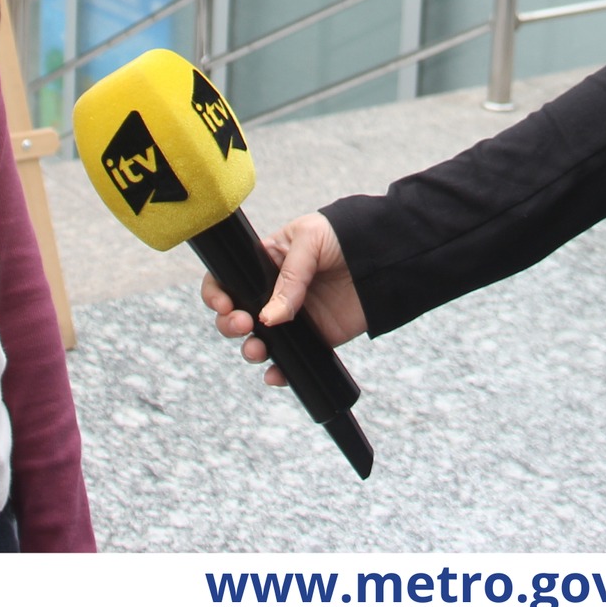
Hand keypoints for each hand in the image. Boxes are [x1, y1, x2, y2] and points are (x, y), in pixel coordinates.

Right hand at [199, 211, 365, 387]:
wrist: (387, 254)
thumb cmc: (345, 234)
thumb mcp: (310, 240)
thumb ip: (289, 278)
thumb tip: (269, 318)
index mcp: (267, 261)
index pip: (229, 279)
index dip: (218, 293)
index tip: (225, 305)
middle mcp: (274, 291)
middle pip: (237, 314)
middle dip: (230, 324)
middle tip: (243, 324)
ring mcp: (293, 316)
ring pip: (258, 340)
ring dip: (250, 349)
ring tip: (259, 348)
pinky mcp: (315, 336)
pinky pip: (290, 358)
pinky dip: (279, 370)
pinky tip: (276, 372)